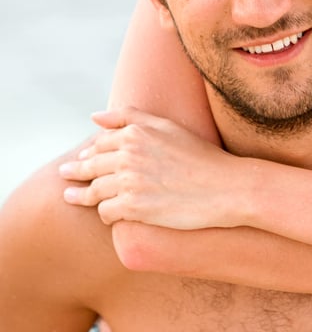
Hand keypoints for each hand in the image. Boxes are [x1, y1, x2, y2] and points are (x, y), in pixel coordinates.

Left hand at [59, 107, 245, 228]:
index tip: (83, 158)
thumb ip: (129, 117)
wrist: (226, 188)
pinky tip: (108, 215)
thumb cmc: (200, 157)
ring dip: (81, 195)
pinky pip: (106, 211)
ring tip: (71, 197)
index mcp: (135, 133)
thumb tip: (94, 116)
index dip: (90, 151)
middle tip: (65, 176)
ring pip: (94, 190)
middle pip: (91, 165)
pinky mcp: (133, 207)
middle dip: (75, 171)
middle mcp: (128, 155)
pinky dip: (105, 214)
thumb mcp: (167, 127)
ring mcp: (129, 182)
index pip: (100, 142)